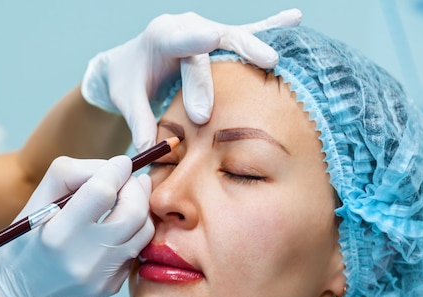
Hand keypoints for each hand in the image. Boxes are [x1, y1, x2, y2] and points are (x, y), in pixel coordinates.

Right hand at [0, 156, 153, 296]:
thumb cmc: (23, 245)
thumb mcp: (32, 206)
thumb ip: (70, 176)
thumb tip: (114, 166)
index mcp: (57, 235)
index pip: (102, 192)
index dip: (115, 171)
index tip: (120, 162)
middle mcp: (83, 259)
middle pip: (133, 211)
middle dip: (135, 187)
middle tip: (128, 179)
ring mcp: (101, 276)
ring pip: (143, 230)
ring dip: (140, 207)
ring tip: (128, 196)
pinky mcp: (112, 286)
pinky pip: (135, 249)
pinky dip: (133, 231)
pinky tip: (118, 225)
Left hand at [81, 9, 301, 151]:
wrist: (131, 62)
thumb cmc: (130, 81)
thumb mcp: (127, 100)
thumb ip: (140, 122)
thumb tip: (150, 150)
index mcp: (161, 37)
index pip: (181, 45)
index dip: (198, 56)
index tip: (211, 62)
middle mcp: (186, 26)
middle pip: (215, 38)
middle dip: (237, 55)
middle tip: (263, 68)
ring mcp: (205, 29)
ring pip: (235, 33)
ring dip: (259, 42)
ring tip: (278, 55)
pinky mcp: (219, 37)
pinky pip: (247, 31)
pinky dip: (271, 26)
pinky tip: (294, 19)